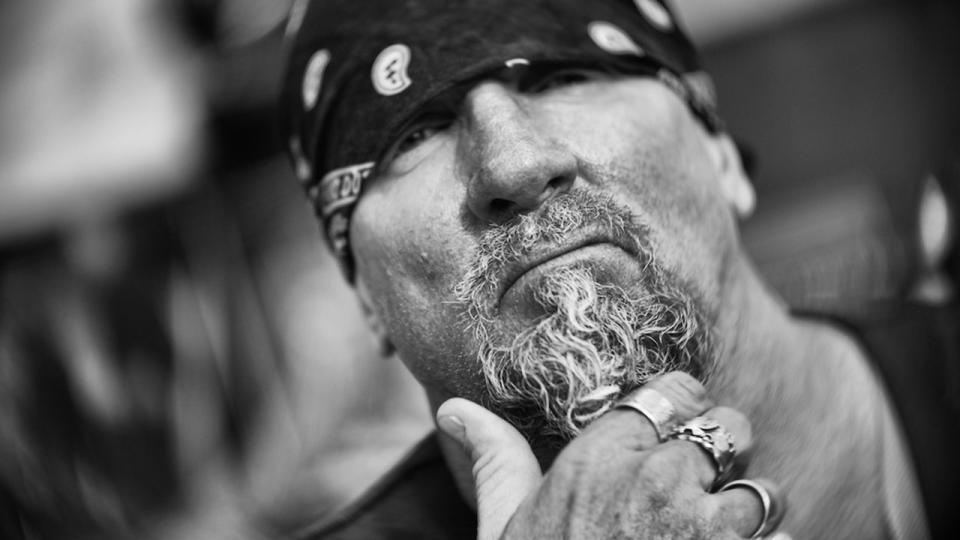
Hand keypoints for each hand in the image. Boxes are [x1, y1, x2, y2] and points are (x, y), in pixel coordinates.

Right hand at [436, 372, 787, 538]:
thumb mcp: (506, 529)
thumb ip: (495, 461)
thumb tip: (453, 409)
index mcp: (601, 460)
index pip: (674, 392)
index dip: (680, 411)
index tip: (674, 435)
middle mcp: (660, 482)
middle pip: (729, 429)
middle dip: (720, 458)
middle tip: (693, 501)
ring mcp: (712, 532)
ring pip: (763, 492)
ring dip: (748, 521)